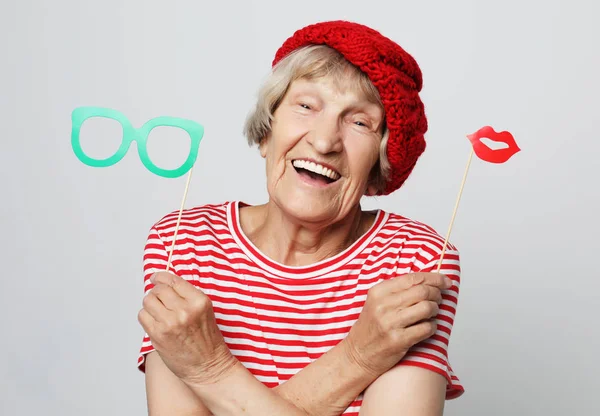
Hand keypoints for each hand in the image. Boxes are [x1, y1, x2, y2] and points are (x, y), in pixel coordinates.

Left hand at [137, 271, 236, 385]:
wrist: (207, 366)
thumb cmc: (207, 341)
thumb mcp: (204, 311)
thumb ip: (187, 296)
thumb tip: (163, 284)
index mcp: (199, 301)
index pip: (173, 280)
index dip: (161, 277)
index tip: (156, 277)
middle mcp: (185, 310)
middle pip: (159, 289)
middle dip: (156, 292)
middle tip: (158, 298)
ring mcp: (170, 322)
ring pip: (148, 300)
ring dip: (150, 304)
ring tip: (158, 312)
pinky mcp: (158, 334)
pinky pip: (142, 315)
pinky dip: (146, 317)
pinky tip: (155, 322)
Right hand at [344, 272, 452, 376]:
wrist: (358, 354)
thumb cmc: (371, 327)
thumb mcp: (377, 302)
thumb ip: (398, 290)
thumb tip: (429, 281)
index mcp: (378, 292)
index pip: (412, 278)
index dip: (434, 278)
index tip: (445, 281)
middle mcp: (383, 305)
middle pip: (422, 292)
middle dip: (437, 294)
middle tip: (439, 298)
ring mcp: (390, 323)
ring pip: (426, 308)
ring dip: (435, 310)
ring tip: (431, 314)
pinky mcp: (398, 340)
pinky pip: (426, 328)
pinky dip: (432, 327)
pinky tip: (427, 327)